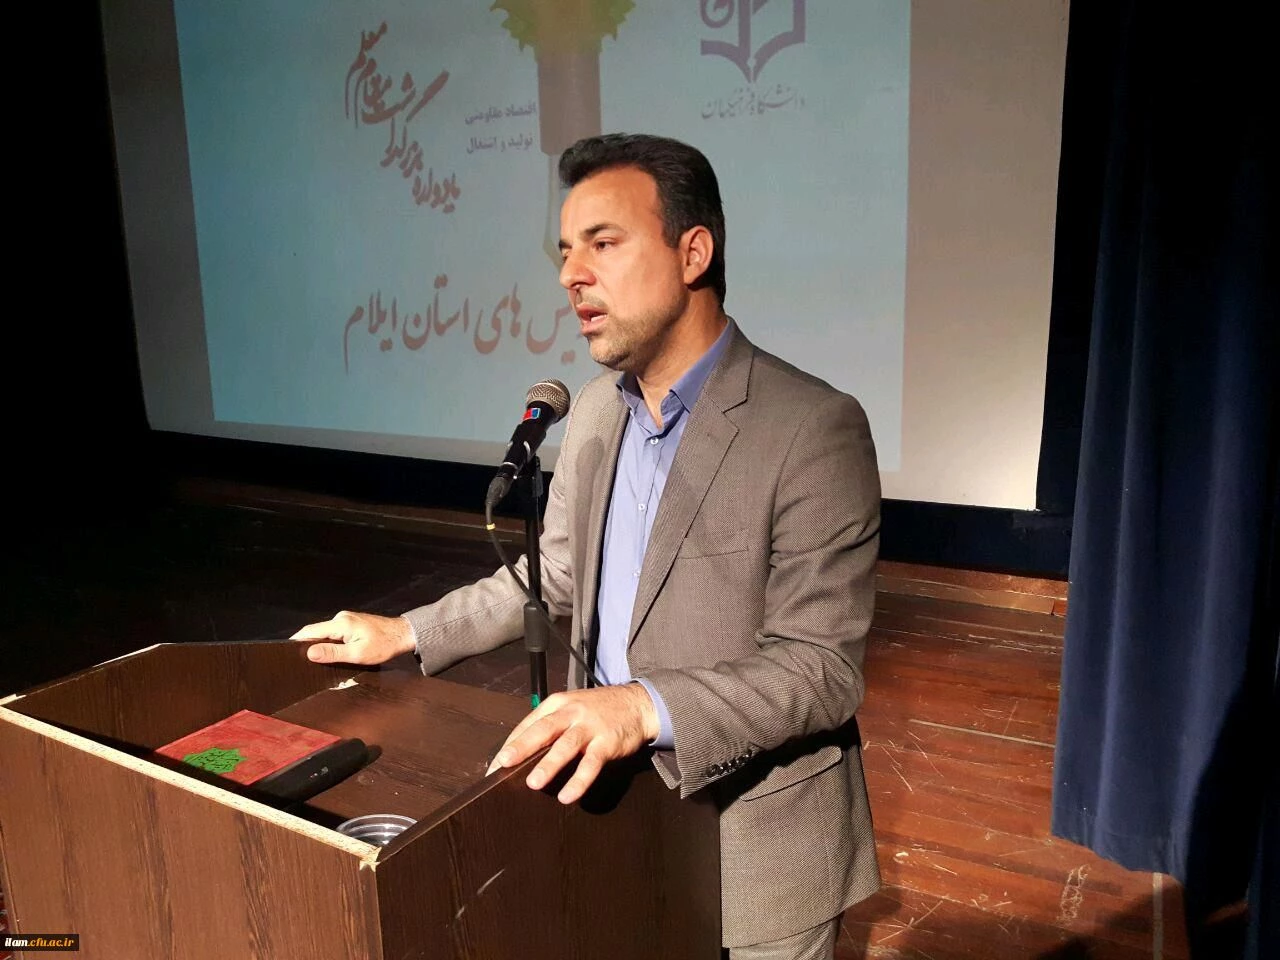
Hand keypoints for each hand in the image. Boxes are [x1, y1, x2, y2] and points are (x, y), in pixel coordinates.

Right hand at [290, 610, 415, 664]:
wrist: (403, 634)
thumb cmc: (384, 645)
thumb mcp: (357, 654)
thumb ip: (332, 653)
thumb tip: (309, 653)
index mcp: (341, 623)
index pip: (311, 631)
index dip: (297, 642)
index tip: (285, 652)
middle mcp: (341, 618)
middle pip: (317, 631)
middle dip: (307, 644)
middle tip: (297, 660)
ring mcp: (347, 619)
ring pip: (326, 632)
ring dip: (319, 644)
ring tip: (312, 659)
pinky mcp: (352, 623)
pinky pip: (334, 632)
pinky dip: (329, 641)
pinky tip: (329, 652)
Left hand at [487, 685, 659, 804]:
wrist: (637, 704)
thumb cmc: (598, 710)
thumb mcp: (571, 709)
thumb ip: (548, 726)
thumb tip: (520, 754)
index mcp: (557, 704)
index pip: (528, 724)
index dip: (510, 745)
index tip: (494, 766)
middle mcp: (571, 713)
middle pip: (543, 730)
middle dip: (522, 747)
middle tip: (503, 763)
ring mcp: (590, 727)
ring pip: (566, 746)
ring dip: (549, 764)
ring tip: (533, 783)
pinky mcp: (607, 743)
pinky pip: (591, 763)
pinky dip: (579, 780)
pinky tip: (568, 795)